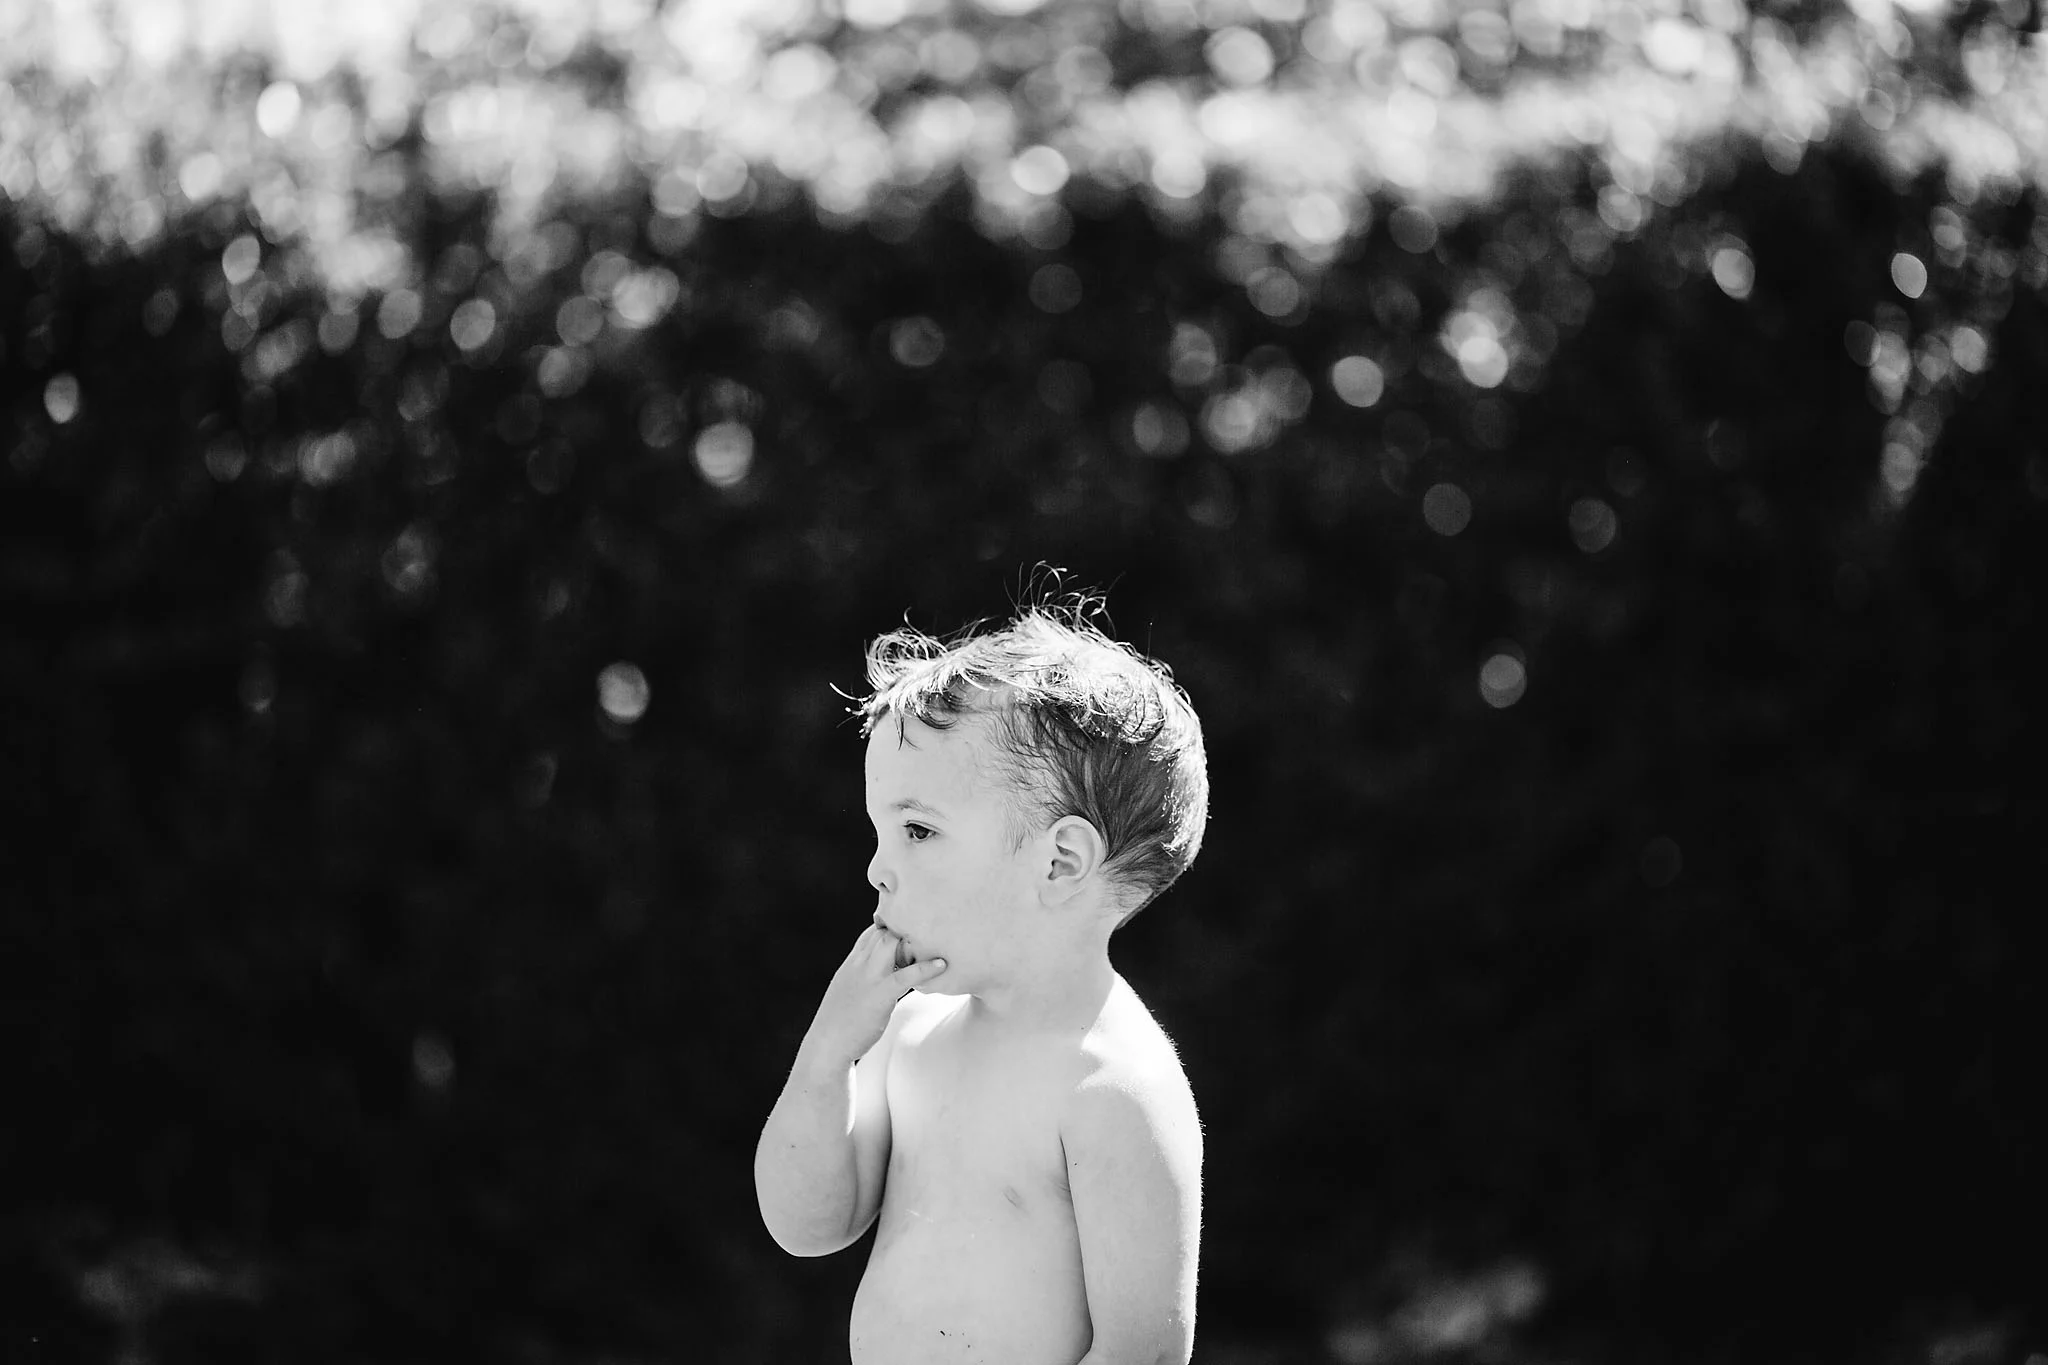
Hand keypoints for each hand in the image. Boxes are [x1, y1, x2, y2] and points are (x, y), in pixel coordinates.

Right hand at [803, 924, 946, 1068]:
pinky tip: (942, 965)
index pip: (872, 932)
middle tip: (928, 939)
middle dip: (905, 931)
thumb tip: (879, 973)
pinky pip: (906, 976)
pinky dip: (925, 968)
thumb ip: (862, 976)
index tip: (909, 933)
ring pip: (892, 943)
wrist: (827, 1044)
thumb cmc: (840, 1021)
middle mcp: (858, 964)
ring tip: (936, 945)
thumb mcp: (847, 989)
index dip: (891, 928)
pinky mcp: (880, 995)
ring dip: (914, 942)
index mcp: (851, 963)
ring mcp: (869, 978)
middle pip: (884, 932)